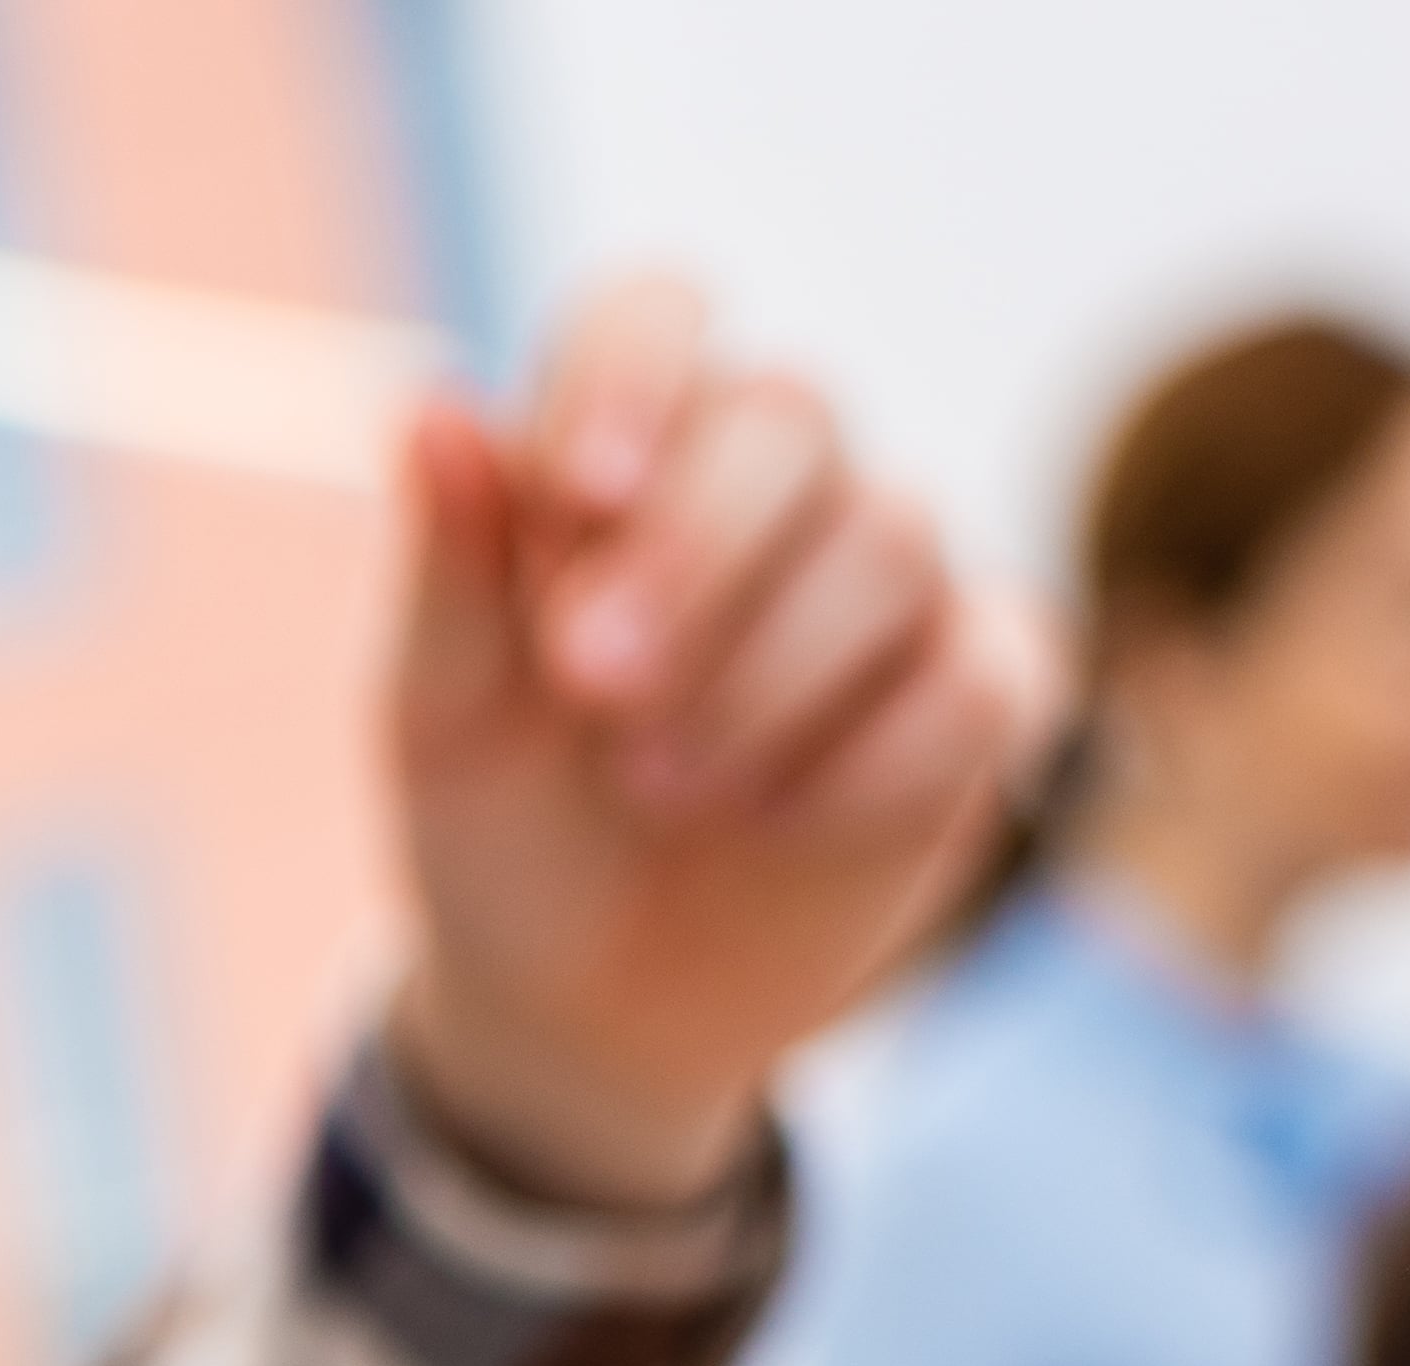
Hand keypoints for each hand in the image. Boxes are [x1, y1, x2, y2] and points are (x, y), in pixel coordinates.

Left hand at [384, 271, 1044, 1207]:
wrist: (581, 1007)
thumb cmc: (503, 826)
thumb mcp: (440, 716)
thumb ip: (443, 572)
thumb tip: (428, 405)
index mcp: (621, 457)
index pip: (653, 315)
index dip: (635, 369)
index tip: (583, 486)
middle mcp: (769, 489)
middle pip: (790, 415)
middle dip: (694, 549)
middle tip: (593, 683)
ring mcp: (886, 585)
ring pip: (892, 538)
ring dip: (763, 673)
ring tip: (654, 785)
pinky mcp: (975, 695)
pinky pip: (981, 677)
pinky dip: (872, 758)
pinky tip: (775, 822)